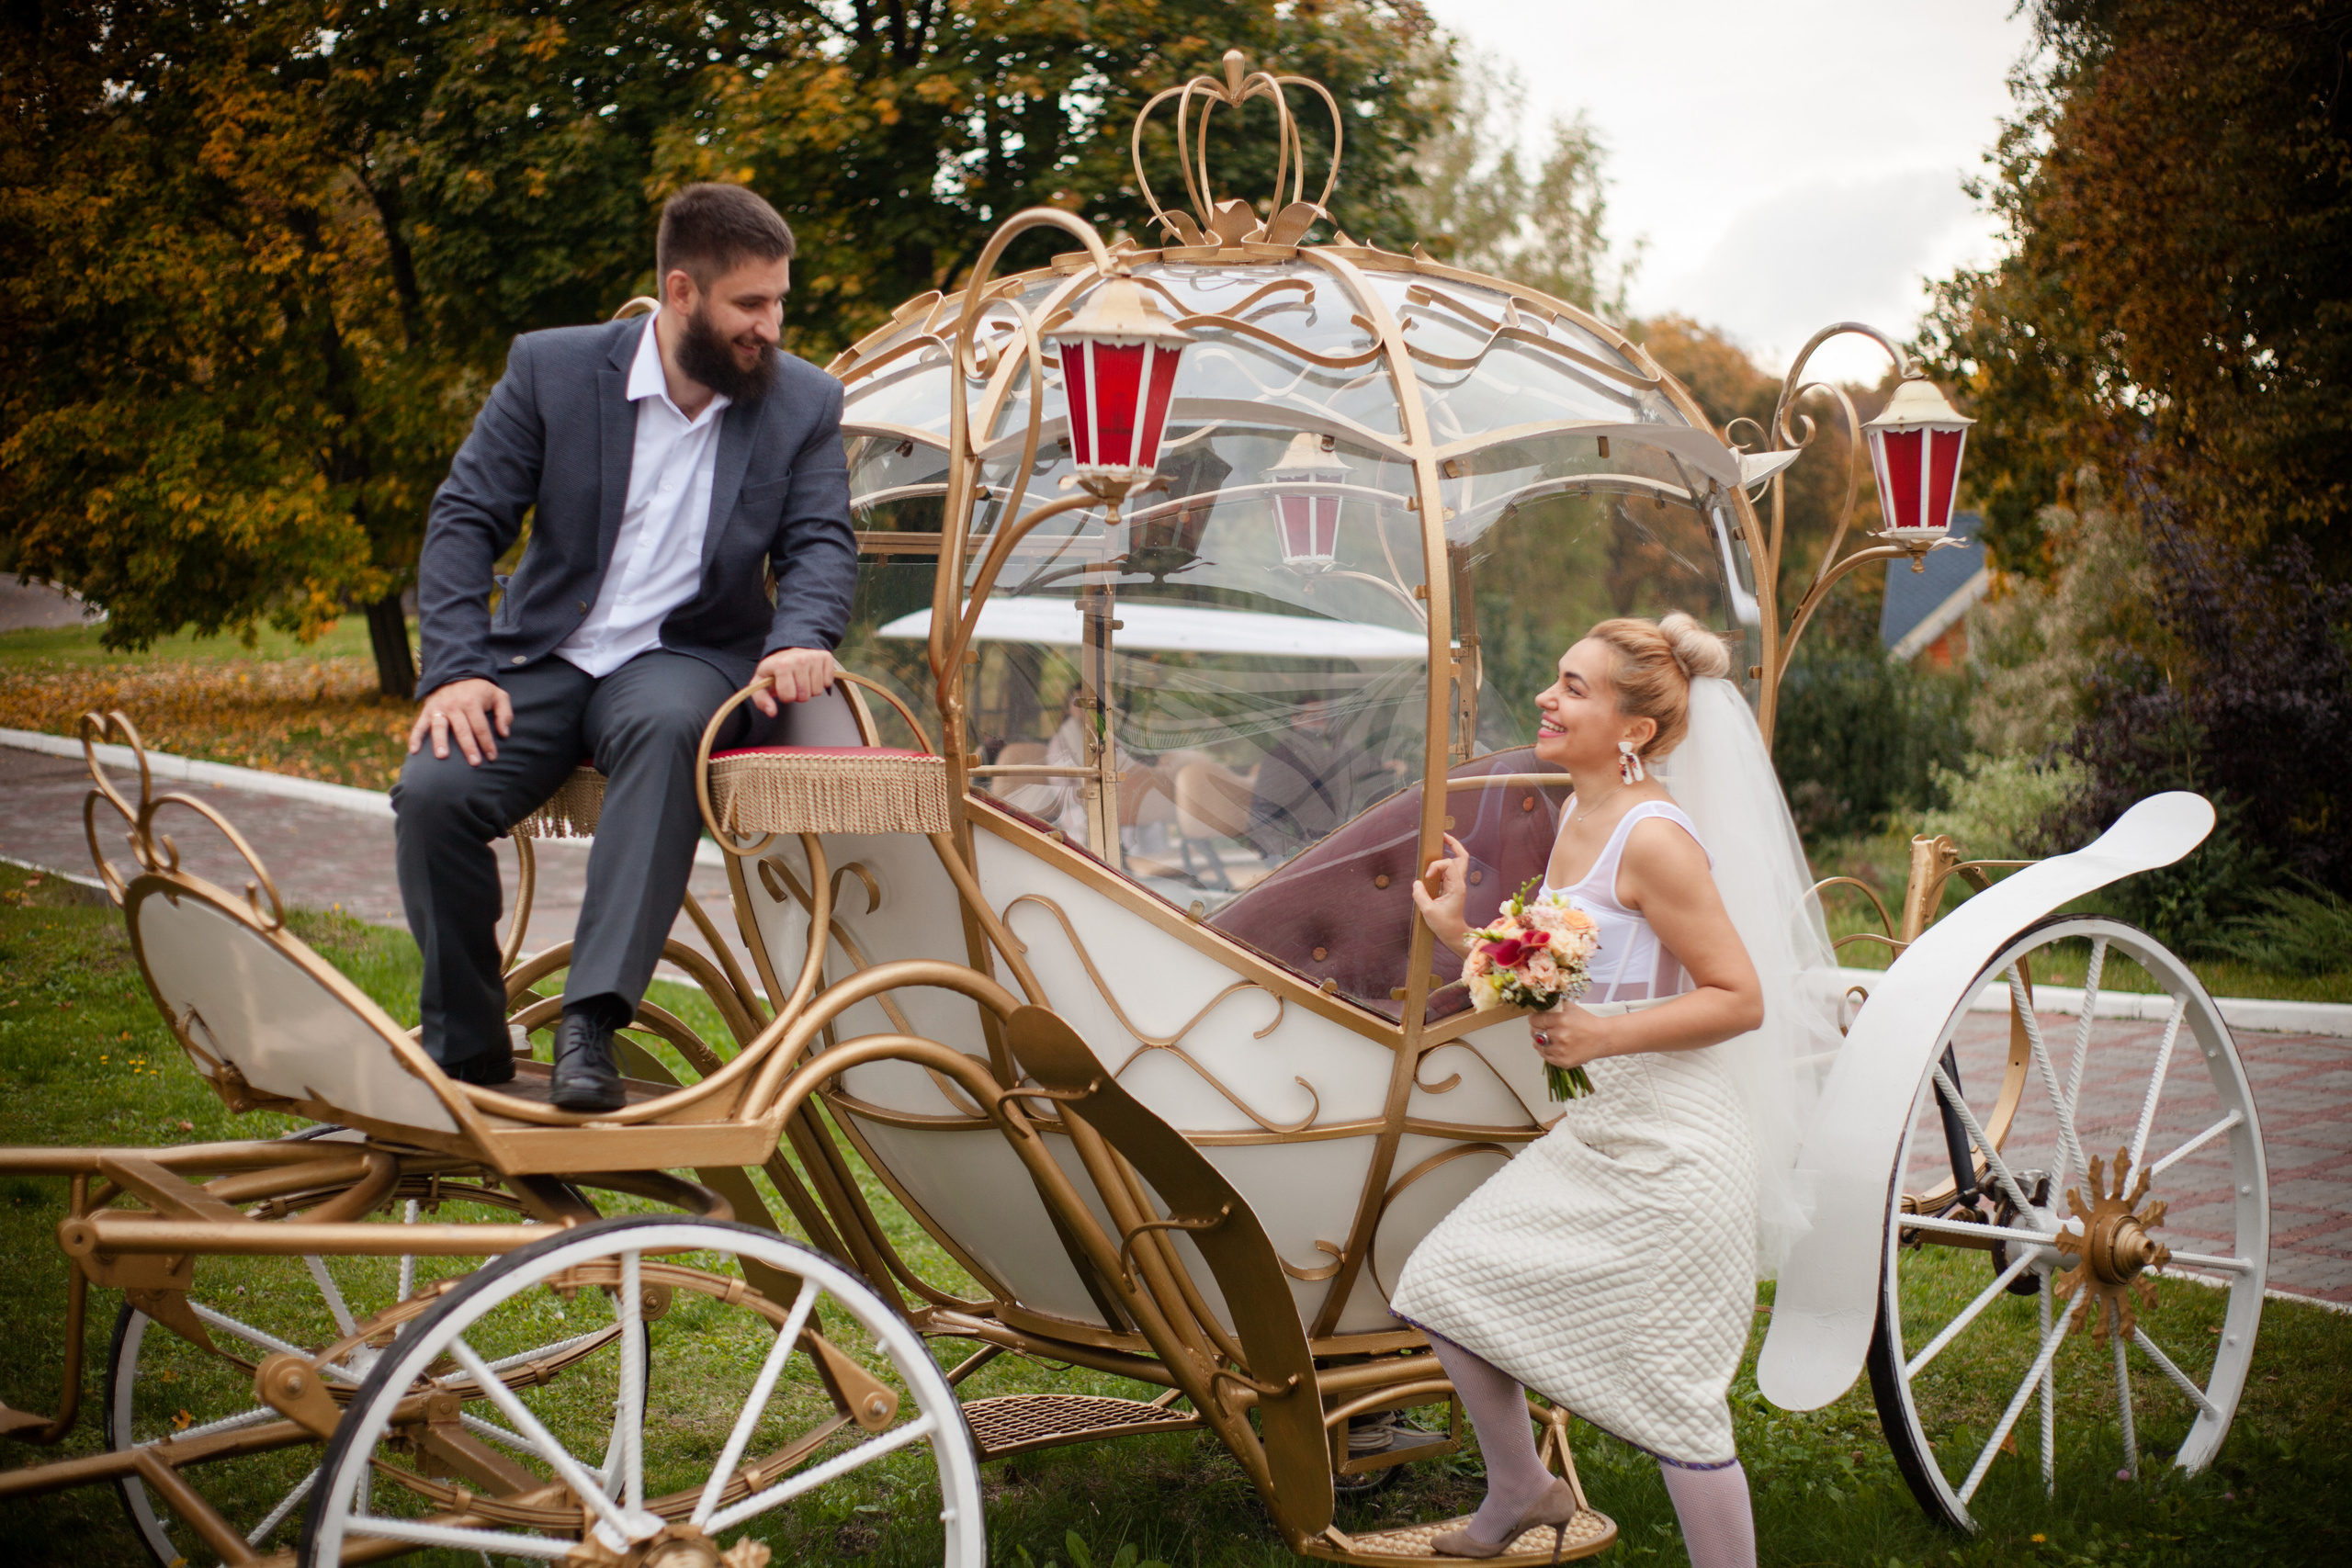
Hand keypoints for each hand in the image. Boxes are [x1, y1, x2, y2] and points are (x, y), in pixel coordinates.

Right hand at [409, 678, 512, 764]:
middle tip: (475, 763)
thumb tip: (504, 734)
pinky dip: (415, 737)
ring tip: (442, 756)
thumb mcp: (498, 696)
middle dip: (469, 747)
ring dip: (440, 742)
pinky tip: (414, 751)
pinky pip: (419, 725)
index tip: (492, 757)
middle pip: (462, 729)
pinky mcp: (427, 711)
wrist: (455, 674)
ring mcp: (439, 708)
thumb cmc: (480, 691)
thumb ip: (505, 713)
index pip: (481, 727)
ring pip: (439, 727)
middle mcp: (454, 705)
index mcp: (472, 702)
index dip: (487, 743)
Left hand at [751, 647, 837, 715]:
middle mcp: (799, 659)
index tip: (783, 688)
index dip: (785, 697)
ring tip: (802, 679)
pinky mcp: (826, 657)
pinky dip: (821, 682)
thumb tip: (771, 712)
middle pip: (805, 696)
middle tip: (794, 684)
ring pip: (817, 691)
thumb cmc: (774, 669)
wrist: (786, 649)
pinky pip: (828, 682)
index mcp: (781, 665)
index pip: (789, 697)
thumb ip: (761, 699)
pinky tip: (812, 674)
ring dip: (810, 689)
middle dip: (798, 695)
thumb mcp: (761, 683)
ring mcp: (814, 657)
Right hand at [1410, 832, 1471, 951]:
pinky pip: (1449, 870)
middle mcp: (1459, 882)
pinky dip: (1442, 863)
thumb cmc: (1444, 925)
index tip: (1426, 877)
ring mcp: (1457, 884)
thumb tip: (1416, 883)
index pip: (1448, 864)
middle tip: (1442, 835)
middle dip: (1454, 844)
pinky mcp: (1452, 888)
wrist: (1454, 934)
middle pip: (1462, 857)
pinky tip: (1433, 862)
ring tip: (1439, 842)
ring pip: (1458, 861)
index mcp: (1457, 886)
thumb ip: (1420, 896)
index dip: (1435, 866)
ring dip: (1449, 851)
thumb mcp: (1429, 912)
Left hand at [1529, 1001, 1611, 1071]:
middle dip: (1535, 1029)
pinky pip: (1545, 1056)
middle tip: (1540, 1027)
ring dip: (1539, 1041)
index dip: (1533, 1019)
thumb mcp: (1571, 1008)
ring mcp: (1561, 1050)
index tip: (1534, 1019)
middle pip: (1535, 1032)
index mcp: (1561, 1020)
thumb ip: (1554, 1007)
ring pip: (1538, 1045)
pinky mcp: (1563, 1061)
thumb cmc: (1587, 1022)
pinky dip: (1545, 1051)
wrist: (1603, 1038)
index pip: (1535, 1020)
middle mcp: (1560, 1035)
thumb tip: (1539, 1007)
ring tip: (1546, 1037)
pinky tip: (1551, 1046)